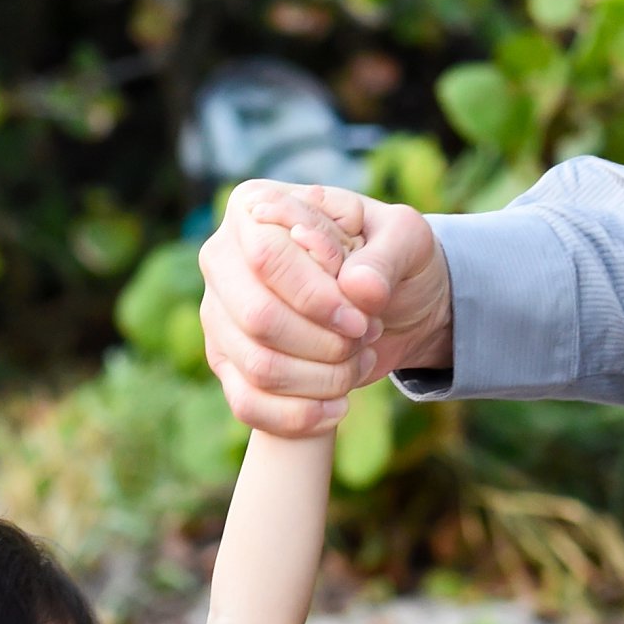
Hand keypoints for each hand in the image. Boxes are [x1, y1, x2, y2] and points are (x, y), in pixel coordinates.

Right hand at [200, 180, 453, 436]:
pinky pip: (247, 404)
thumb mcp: (404, 240)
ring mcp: (218, 315)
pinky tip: (337, 408)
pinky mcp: (226, 364)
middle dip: (322, 342)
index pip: (267, 256)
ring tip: (358, 363)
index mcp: (255, 208)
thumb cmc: (388, 258)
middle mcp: (222, 259)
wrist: (388, 305)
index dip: (316, 296)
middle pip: (257, 317)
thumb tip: (358, 288)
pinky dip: (298, 415)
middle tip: (364, 338)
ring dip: (320, 378)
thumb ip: (385, 256)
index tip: (363, 316)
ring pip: (257, 366)